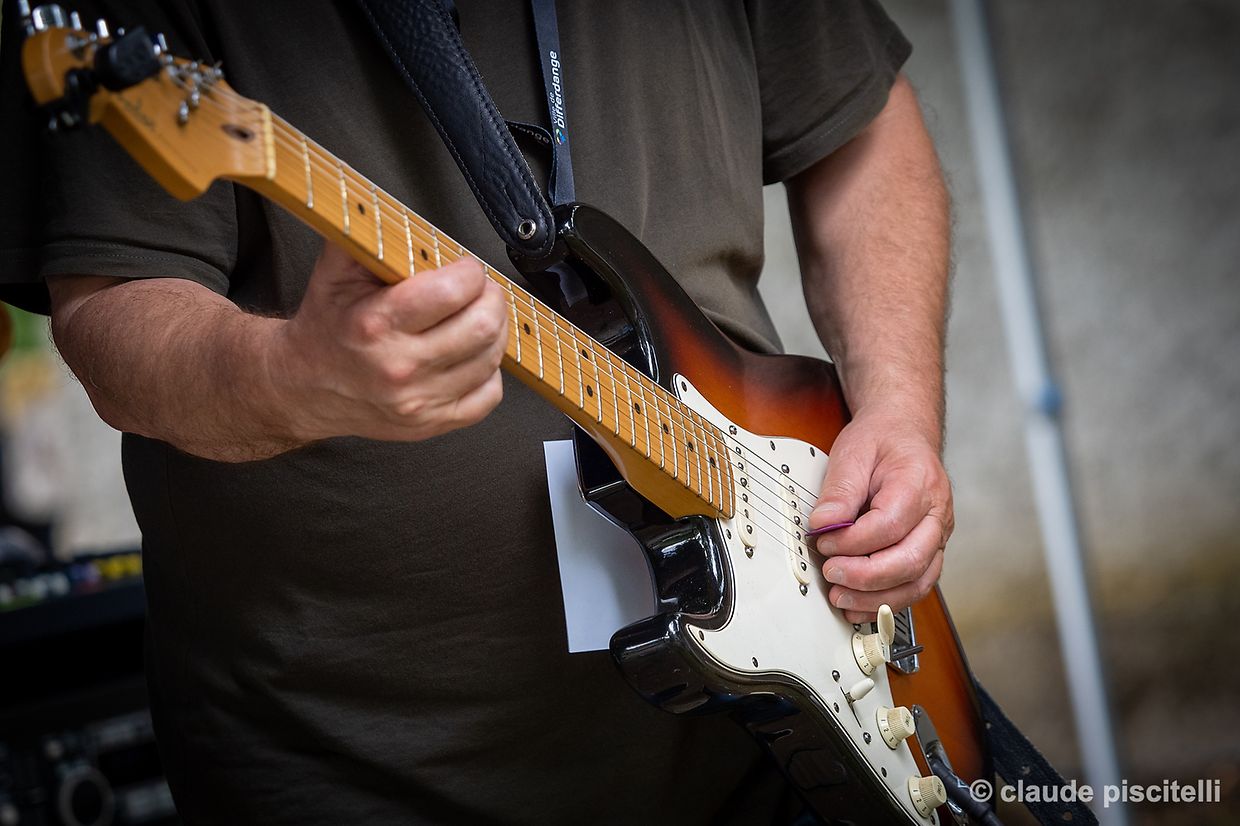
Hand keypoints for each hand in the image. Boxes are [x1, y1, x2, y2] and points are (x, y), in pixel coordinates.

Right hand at [269, 242, 507, 443]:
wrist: (302, 386)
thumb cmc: (327, 324)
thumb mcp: (336, 270)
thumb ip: (371, 235)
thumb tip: (402, 210)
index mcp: (375, 324)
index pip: (453, 292)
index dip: (470, 272)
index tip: (464, 268)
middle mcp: (399, 367)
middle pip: (484, 327)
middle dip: (491, 299)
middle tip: (480, 291)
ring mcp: (418, 401)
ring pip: (492, 359)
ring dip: (494, 332)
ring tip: (476, 318)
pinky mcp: (430, 424)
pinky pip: (488, 396)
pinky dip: (489, 372)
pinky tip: (469, 356)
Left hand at [806, 408, 952, 622]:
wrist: (905, 434)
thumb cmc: (882, 441)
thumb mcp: (854, 452)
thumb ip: (839, 490)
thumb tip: (823, 525)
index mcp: (920, 483)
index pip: (890, 525)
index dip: (853, 541)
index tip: (823, 542)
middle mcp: (938, 515)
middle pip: (910, 560)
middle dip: (866, 576)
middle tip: (831, 573)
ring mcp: (938, 537)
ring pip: (918, 582)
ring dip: (877, 598)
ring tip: (841, 597)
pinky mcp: (930, 553)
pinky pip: (915, 586)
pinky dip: (887, 602)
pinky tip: (859, 606)